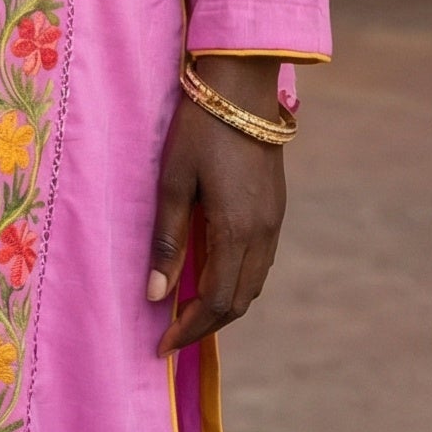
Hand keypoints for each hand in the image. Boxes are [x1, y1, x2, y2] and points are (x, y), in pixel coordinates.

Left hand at [147, 54, 286, 354]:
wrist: (243, 85)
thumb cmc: (200, 128)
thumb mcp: (173, 181)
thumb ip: (167, 241)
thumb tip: (156, 297)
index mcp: (237, 231)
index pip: (217, 304)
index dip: (189, 330)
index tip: (162, 346)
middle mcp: (263, 234)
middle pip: (239, 301)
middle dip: (206, 324)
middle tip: (171, 332)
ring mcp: (274, 220)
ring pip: (253, 283)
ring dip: (224, 303)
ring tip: (188, 308)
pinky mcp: (276, 207)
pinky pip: (260, 261)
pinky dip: (237, 279)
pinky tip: (213, 270)